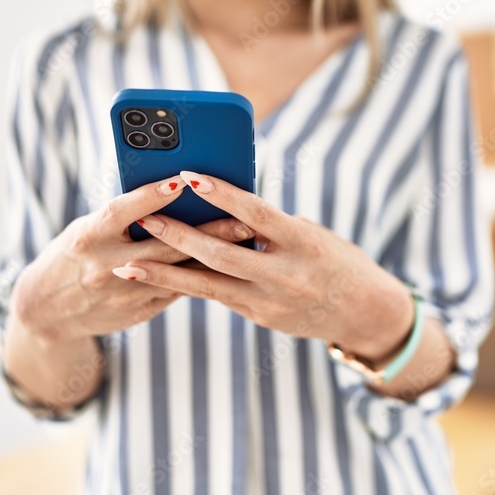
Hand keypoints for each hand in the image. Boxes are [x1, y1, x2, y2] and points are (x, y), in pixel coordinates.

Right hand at [10, 173, 255, 343]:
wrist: (47, 311)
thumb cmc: (72, 254)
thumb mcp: (85, 230)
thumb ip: (121, 218)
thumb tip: (172, 194)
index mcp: (87, 238)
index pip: (121, 211)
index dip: (150, 196)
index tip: (181, 181)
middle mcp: (105, 266)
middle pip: (165, 246)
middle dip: (208, 233)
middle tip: (243, 220)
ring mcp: (124, 293)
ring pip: (179, 272)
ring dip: (215, 255)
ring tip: (247, 239)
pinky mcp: (139, 311)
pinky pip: (177, 290)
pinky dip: (203, 274)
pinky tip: (230, 263)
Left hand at [112, 171, 415, 363]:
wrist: (363, 313)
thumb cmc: (339, 261)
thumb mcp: (313, 235)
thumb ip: (271, 226)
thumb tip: (227, 212)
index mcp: (303, 242)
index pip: (256, 214)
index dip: (222, 194)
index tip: (190, 177)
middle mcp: (284, 274)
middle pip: (221, 254)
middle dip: (179, 237)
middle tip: (145, 220)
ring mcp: (269, 301)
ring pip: (208, 285)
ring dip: (166, 274)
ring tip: (130, 265)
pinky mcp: (259, 317)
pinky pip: (218, 296)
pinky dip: (188, 285)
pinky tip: (160, 278)